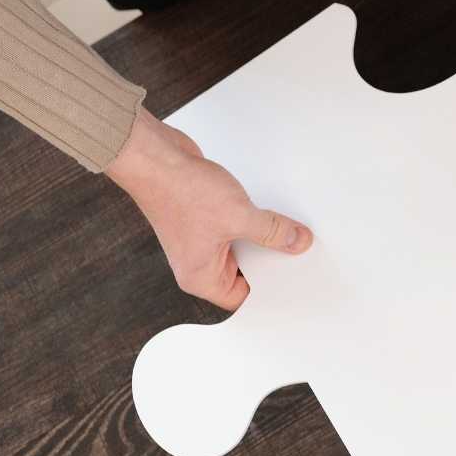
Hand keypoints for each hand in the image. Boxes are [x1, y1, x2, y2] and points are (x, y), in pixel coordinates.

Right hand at [104, 108, 312, 309]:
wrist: (155, 156)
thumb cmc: (179, 190)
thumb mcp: (239, 215)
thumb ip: (272, 231)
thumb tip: (297, 241)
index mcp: (200, 277)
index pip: (242, 298)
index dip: (270, 289)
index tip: (296, 279)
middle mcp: (198, 263)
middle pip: (246, 273)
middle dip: (271, 261)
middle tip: (300, 253)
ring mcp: (202, 240)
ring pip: (244, 248)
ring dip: (264, 238)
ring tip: (289, 231)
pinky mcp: (206, 219)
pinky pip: (239, 228)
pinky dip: (255, 222)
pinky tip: (273, 214)